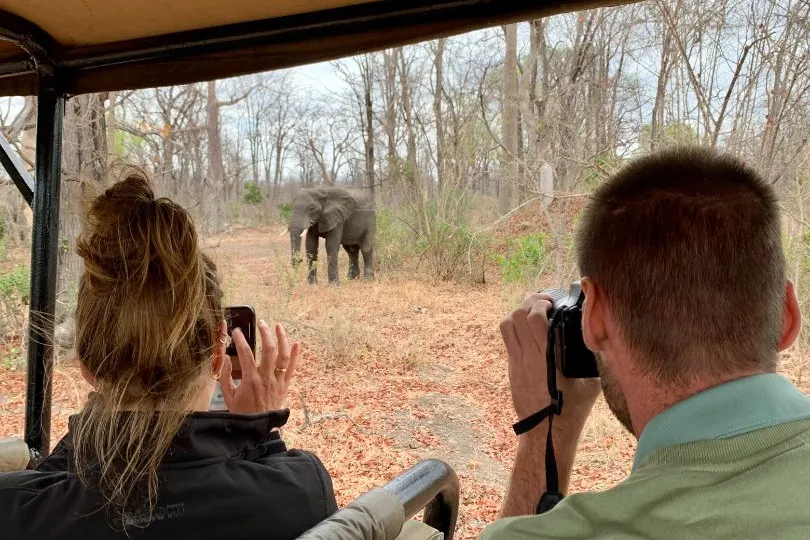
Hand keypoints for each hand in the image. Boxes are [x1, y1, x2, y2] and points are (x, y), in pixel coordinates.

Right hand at [220, 321, 299, 413]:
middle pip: (268, 350)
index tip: (236, 331)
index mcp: (250, 380)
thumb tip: (224, 359)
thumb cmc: (242, 413)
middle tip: (261, 323)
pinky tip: (296, 343)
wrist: (259, 428)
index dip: (240, 340)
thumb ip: (225, 376)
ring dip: (282, 339)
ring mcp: (277, 381)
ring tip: (278, 326)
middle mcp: (266, 377)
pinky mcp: (284, 385)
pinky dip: (295, 355)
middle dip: (265, 333)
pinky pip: (291, 368)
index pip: (245, 353)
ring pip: (283, 356)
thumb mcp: (228, 396)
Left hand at [500, 293, 599, 422]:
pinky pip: (508, 339)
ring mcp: (517, 363)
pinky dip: (516, 327)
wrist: (547, 432)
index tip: (552, 302)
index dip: (540, 303)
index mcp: (547, 359)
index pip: (534, 319)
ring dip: (519, 313)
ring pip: (507, 326)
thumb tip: (600, 337)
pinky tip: (530, 330)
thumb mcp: (590, 383)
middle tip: (544, 302)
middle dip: (529, 302)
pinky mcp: (512, 369)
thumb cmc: (572, 410)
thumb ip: (591, 358)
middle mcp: (528, 357)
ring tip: (533, 312)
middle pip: (517, 317)